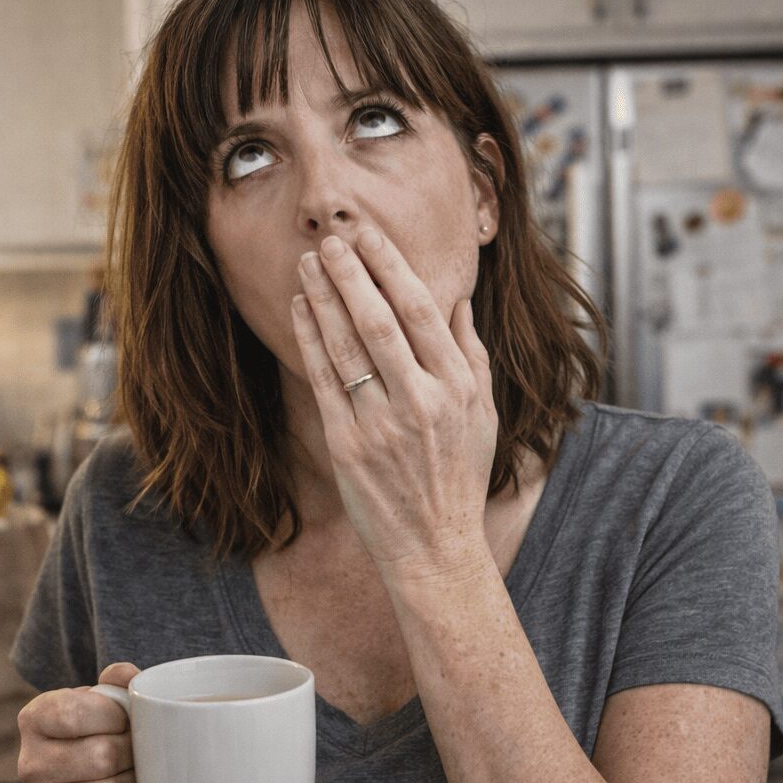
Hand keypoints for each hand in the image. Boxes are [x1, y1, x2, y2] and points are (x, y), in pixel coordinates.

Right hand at [17, 662, 141, 782]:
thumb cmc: (103, 734)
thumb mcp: (107, 701)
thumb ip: (118, 681)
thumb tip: (128, 676)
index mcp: (34, 718)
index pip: (73, 713)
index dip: (114, 716)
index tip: (127, 719)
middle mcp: (29, 763)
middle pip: (101, 757)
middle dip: (134, 752)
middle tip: (142, 751)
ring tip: (139, 776)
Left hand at [291, 227, 496, 576]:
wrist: (435, 546)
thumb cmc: (460, 474)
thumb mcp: (483, 411)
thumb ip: (471, 351)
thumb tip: (457, 295)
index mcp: (458, 386)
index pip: (420, 309)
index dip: (390, 267)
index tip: (369, 236)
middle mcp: (421, 401)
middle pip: (378, 320)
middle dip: (350, 273)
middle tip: (330, 238)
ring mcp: (381, 424)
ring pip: (346, 346)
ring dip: (323, 298)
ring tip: (308, 264)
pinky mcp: (348, 446)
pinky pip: (324, 380)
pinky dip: (309, 339)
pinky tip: (300, 309)